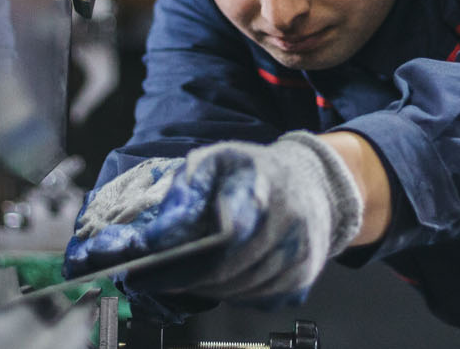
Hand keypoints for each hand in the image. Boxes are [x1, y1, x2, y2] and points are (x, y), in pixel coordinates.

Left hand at [65, 132, 362, 308]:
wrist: (315, 185)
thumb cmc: (256, 172)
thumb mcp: (217, 159)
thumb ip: (185, 187)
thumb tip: (155, 232)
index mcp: (264, 190)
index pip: (226, 237)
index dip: (184, 262)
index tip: (144, 270)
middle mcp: (289, 226)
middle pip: (227, 272)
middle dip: (183, 279)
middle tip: (149, 278)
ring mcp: (299, 258)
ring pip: (239, 291)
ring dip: (205, 287)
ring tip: (180, 274)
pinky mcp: (301, 281)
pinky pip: (256, 300)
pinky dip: (230, 293)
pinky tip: (218, 276)